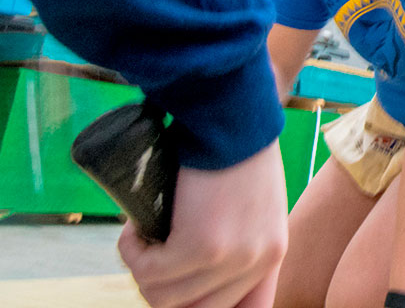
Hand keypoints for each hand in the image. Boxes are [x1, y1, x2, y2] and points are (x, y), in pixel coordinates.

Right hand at [119, 140, 288, 307]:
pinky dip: (132, 252)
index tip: (179, 294)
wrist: (229, 114)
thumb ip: (239, 238)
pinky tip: (133, 228)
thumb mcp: (251, 203)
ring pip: (165, 297)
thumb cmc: (233, 148)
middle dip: (162, 289)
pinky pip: (150, 271)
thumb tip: (196, 275)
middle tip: (150, 258)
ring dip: (143, 270)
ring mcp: (231, 258)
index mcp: (272, 254)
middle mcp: (259, 262)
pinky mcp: (201, 247)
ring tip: (141, 236)